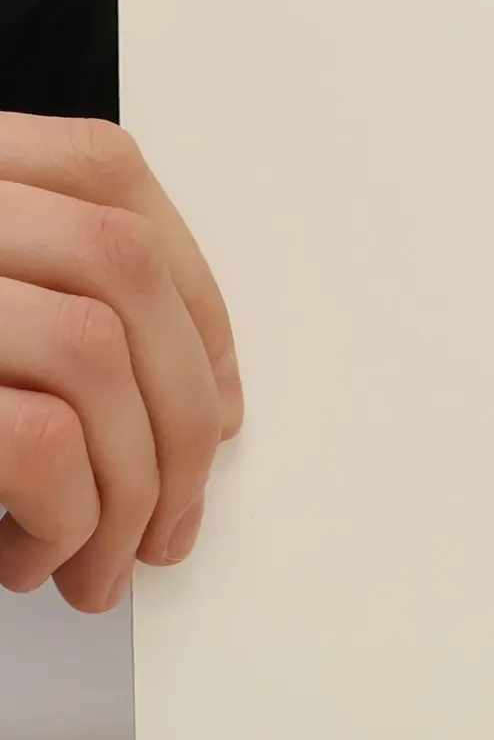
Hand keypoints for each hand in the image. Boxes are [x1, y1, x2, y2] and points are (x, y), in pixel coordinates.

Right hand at [0, 116, 241, 612]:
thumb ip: (39, 305)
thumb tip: (204, 400)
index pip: (110, 177)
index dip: (194, 293)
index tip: (218, 396)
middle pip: (121, 269)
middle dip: (180, 410)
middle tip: (174, 518)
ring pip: (92, 356)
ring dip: (129, 483)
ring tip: (97, 562)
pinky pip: (36, 439)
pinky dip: (66, 515)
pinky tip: (29, 556)